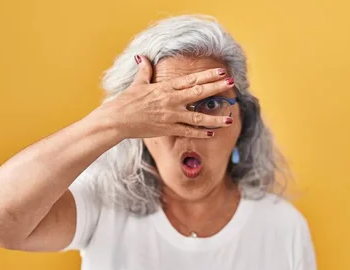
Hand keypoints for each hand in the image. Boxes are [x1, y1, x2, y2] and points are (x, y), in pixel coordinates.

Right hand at [99, 55, 234, 139]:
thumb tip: (142, 58)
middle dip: (217, 88)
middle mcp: (171, 100)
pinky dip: (200, 132)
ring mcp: (171, 116)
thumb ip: (144, 71)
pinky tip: (212, 132)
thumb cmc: (126, 101)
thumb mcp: (137, 83)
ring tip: (230, 119)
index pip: (191, 79)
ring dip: (215, 118)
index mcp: (166, 87)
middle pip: (199, 93)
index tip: (221, 71)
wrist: (117, 120)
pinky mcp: (167, 129)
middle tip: (232, 84)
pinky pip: (188, 131)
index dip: (208, 75)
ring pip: (198, 116)